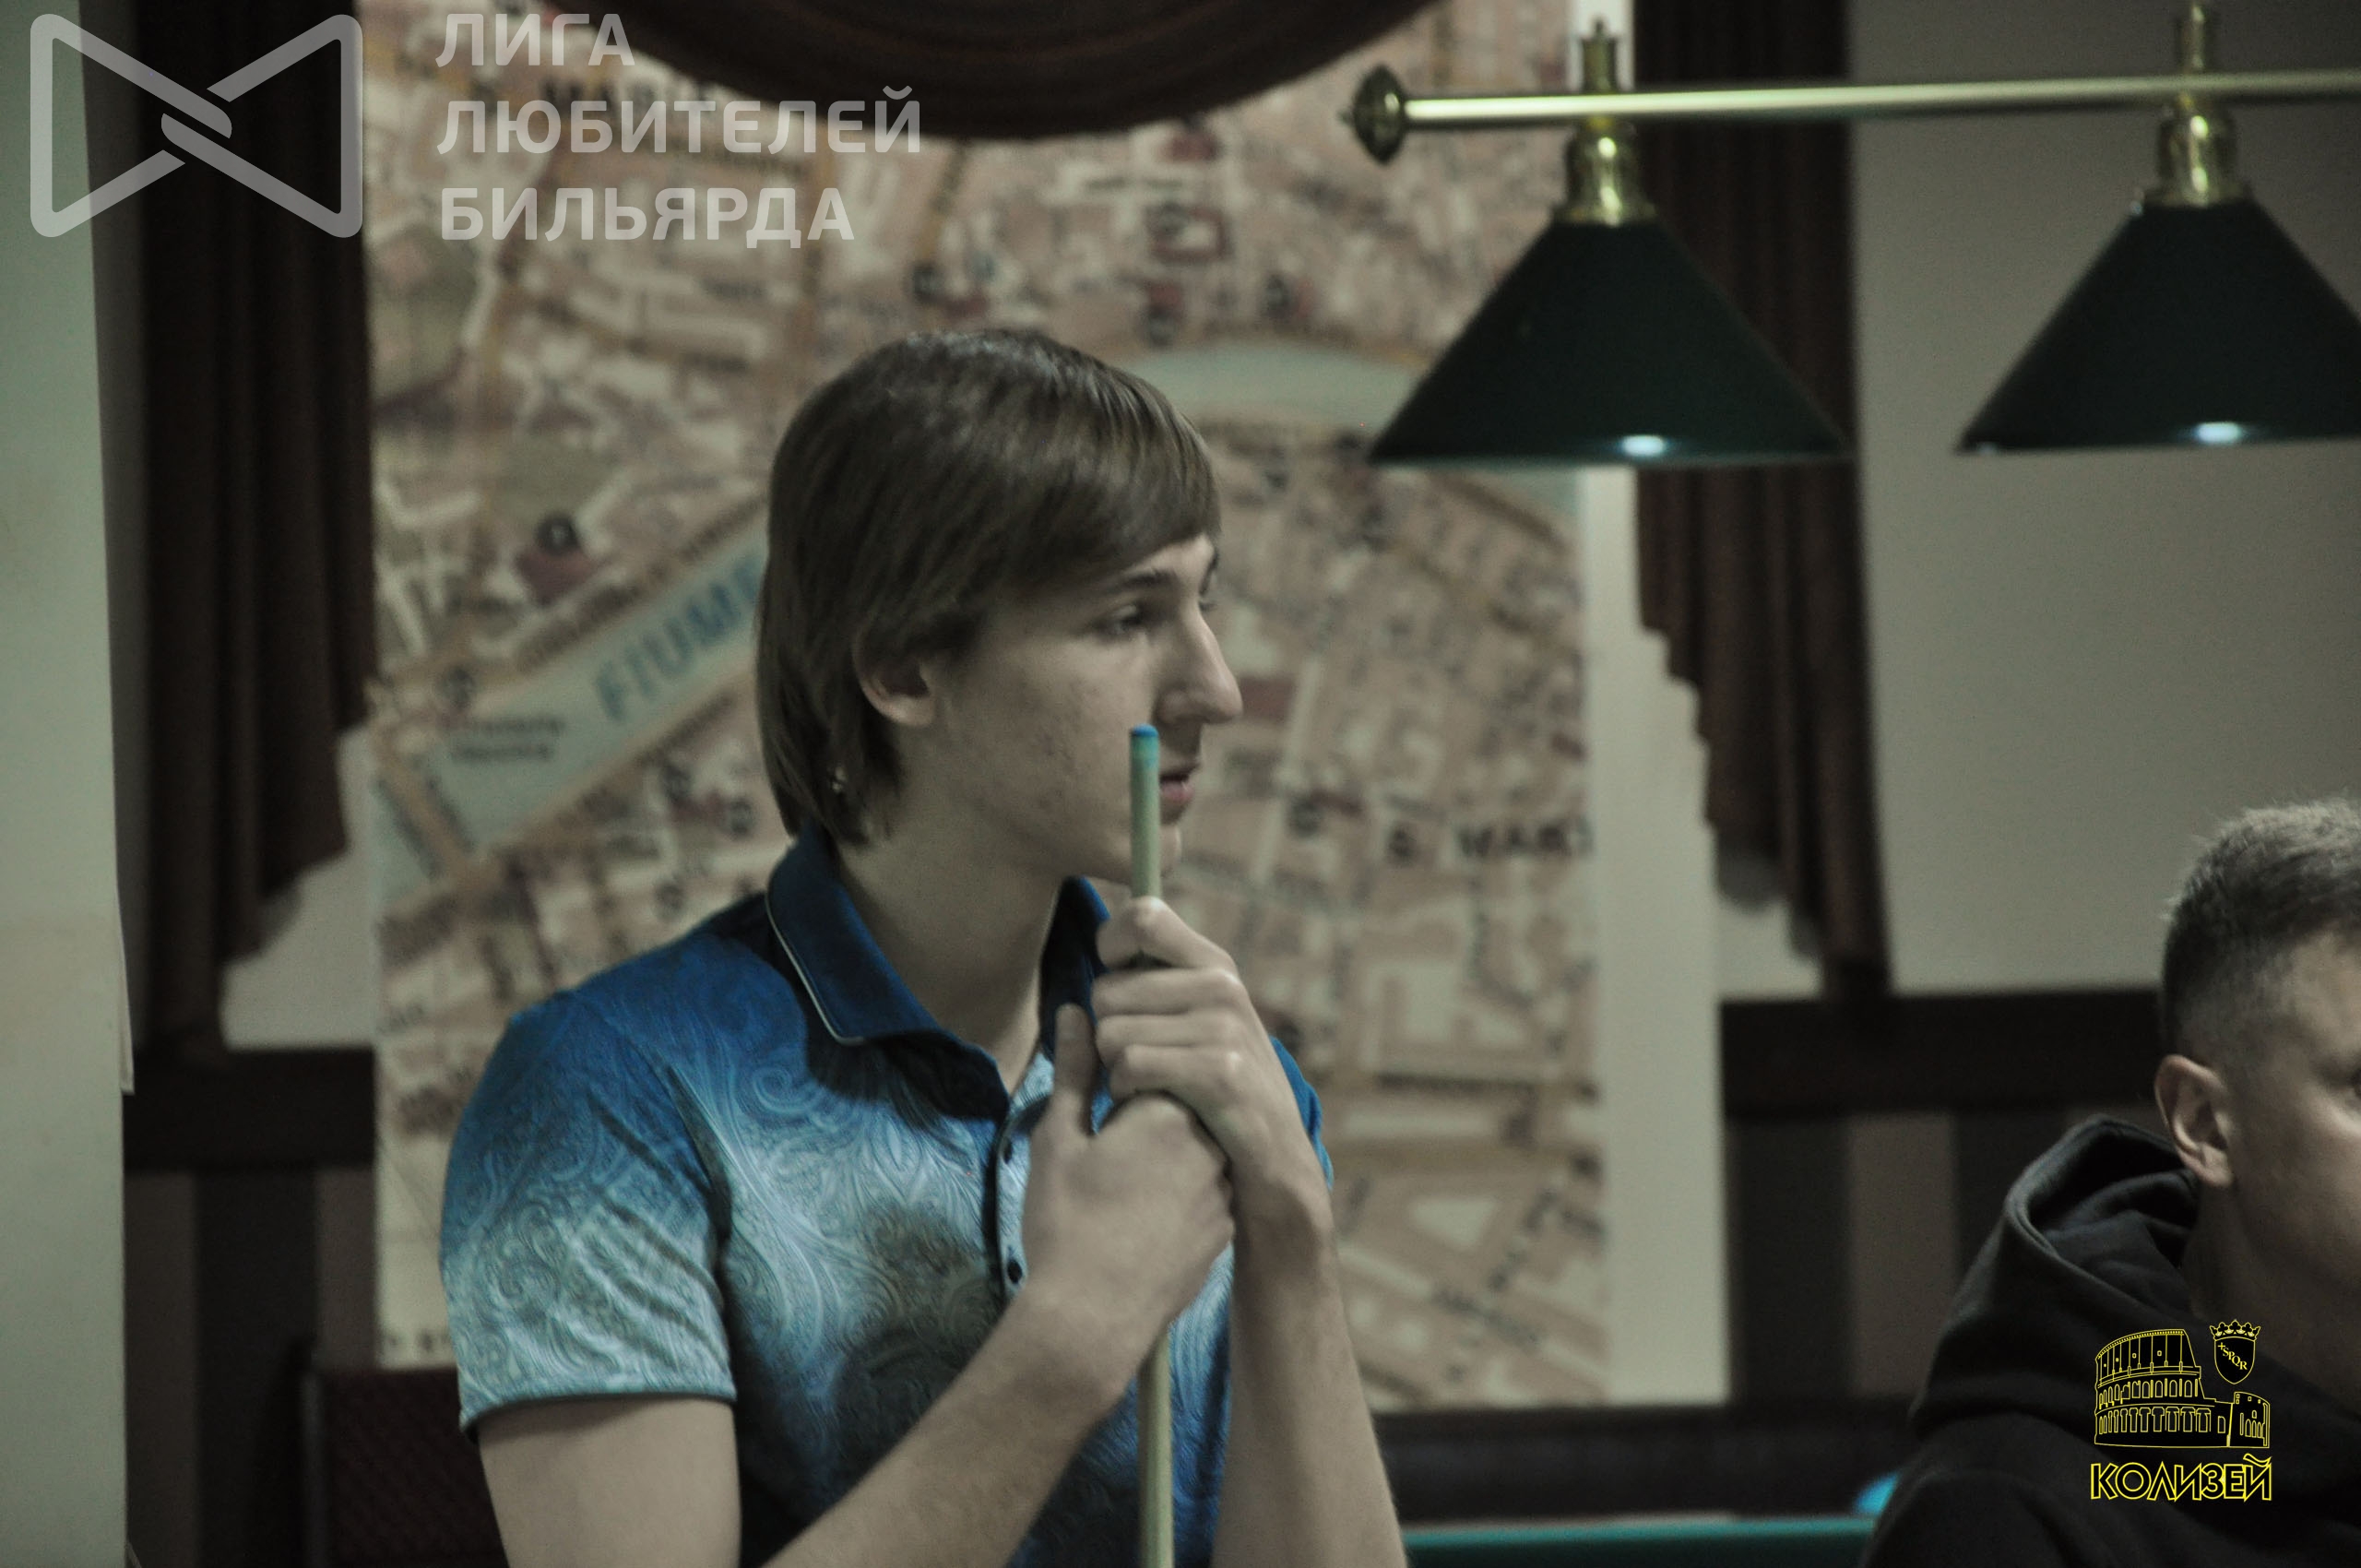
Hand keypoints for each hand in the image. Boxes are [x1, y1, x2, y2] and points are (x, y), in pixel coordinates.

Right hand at [1019, 1003, 1233, 1388]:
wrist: (1092, 1320)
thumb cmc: (1066, 1224)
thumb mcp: (1058, 1140)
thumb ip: (1074, 1071)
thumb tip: (1078, 1014)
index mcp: (1170, 1108)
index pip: (1156, 1063)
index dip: (1120, 1080)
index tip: (1096, 1111)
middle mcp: (1211, 1142)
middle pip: (1182, 1103)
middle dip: (1147, 1115)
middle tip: (1106, 1155)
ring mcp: (1224, 1188)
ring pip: (1196, 1149)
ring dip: (1166, 1155)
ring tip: (1121, 1191)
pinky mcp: (1226, 1228)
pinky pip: (1205, 1190)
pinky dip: (1179, 1195)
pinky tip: (1141, 1221)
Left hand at [1091, 898, 1330, 1231]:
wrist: (1274, 1166)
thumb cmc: (1221, 1092)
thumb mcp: (1201, 1023)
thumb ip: (1161, 980)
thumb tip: (1107, 936)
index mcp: (1214, 964)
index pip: (1144, 915)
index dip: (1110, 945)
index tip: (1116, 983)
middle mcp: (1222, 985)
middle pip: (1107, 988)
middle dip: (1105, 1031)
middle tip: (1137, 1060)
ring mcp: (1225, 1027)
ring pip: (1110, 1032)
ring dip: (1113, 1068)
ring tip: (1147, 1084)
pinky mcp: (1220, 1072)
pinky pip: (1130, 1065)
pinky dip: (1124, 1090)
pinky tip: (1147, 1102)